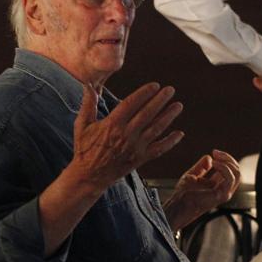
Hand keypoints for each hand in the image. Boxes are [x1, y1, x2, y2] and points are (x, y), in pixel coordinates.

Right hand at [70, 82, 184, 191]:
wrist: (89, 175)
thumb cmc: (85, 149)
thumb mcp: (82, 125)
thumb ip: (88, 104)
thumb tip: (89, 85)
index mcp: (112, 124)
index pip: (132, 104)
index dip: (144, 93)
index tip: (154, 85)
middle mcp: (127, 134)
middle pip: (148, 113)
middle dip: (160, 100)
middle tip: (170, 90)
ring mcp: (135, 147)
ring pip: (156, 129)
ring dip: (169, 116)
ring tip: (178, 106)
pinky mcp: (141, 159)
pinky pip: (159, 149)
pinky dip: (170, 141)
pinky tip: (179, 133)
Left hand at [163, 150, 241, 231]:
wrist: (178, 204)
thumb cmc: (183, 194)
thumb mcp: (193, 175)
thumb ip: (202, 167)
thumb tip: (209, 157)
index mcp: (218, 186)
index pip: (231, 170)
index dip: (225, 159)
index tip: (214, 152)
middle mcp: (224, 190)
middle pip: (237, 171)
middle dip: (228, 158)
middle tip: (216, 152)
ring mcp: (224, 193)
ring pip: (237, 174)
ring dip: (228, 162)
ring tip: (216, 158)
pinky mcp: (222, 195)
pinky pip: (230, 179)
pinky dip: (225, 168)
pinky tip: (215, 164)